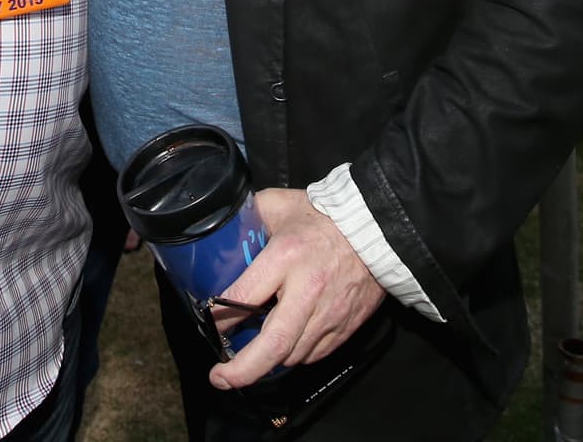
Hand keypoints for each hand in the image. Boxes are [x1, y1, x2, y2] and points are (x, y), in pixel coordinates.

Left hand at [207, 188, 384, 390]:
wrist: (374, 230)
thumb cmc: (322, 215)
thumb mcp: (278, 204)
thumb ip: (250, 217)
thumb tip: (225, 230)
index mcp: (285, 256)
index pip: (245, 295)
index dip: (221, 316)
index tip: (208, 323)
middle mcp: (306, 291)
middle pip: (273, 343)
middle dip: (243, 369)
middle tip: (219, 378)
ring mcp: (328, 314)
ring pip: (292, 355)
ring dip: (267, 362)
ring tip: (245, 361)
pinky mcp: (344, 328)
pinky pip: (313, 354)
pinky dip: (293, 356)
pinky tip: (279, 349)